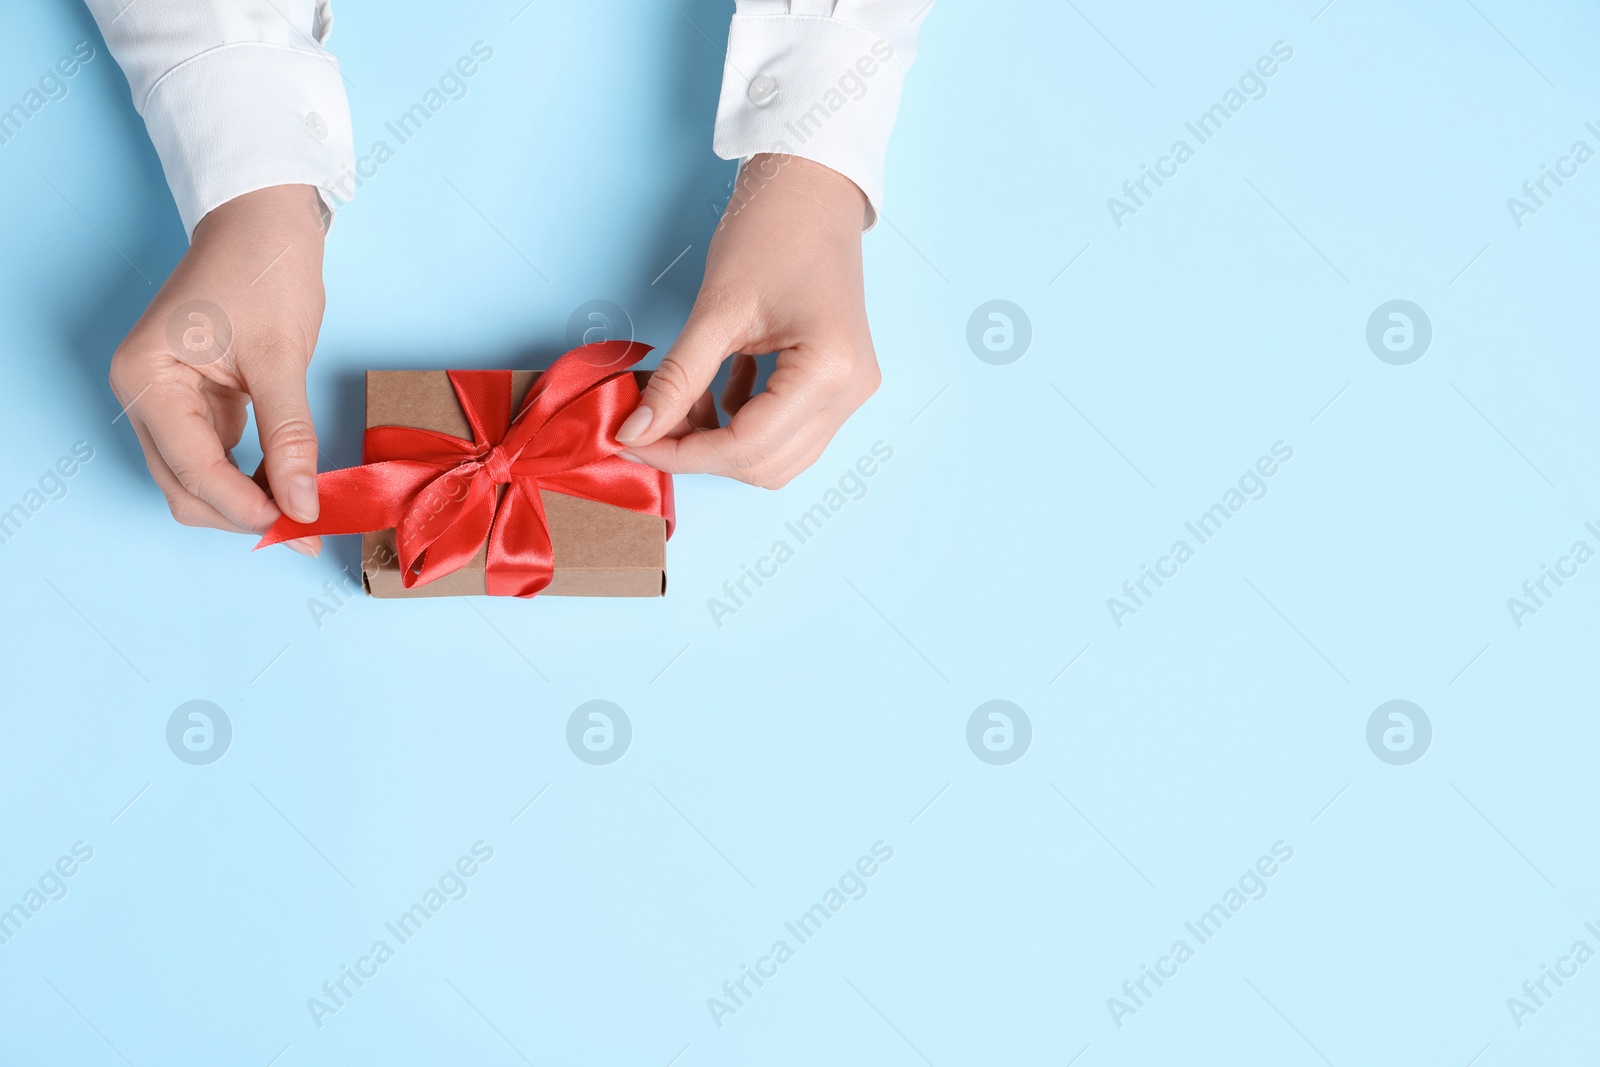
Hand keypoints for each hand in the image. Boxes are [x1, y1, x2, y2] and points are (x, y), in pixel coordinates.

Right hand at [109, 185, 328, 553]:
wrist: (265, 221)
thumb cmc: (264, 269)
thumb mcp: (281, 355)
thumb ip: (290, 435)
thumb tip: (303, 503)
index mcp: (146, 379)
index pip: (191, 470)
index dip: (243, 507)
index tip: (296, 527)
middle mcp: (144, 396)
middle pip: (185, 489)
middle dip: (242, 515)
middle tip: (305, 533)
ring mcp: (167, 402)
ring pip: (198, 483)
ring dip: (247, 504)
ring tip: (305, 514)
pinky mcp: (196, 404)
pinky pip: (218, 460)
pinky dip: (252, 480)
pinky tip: (292, 489)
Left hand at [615, 155, 879, 487]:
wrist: (811, 187)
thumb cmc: (772, 230)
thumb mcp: (716, 309)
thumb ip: (677, 379)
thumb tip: (637, 432)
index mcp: (829, 370)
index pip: (746, 447)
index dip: (681, 454)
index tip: (632, 441)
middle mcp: (851, 390)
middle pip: (765, 465)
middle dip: (701, 454)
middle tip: (648, 428)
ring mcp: (852, 390)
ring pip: (778, 459)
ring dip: (723, 444)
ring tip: (683, 403)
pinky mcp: (840, 383)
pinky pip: (789, 432)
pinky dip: (744, 423)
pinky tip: (718, 388)